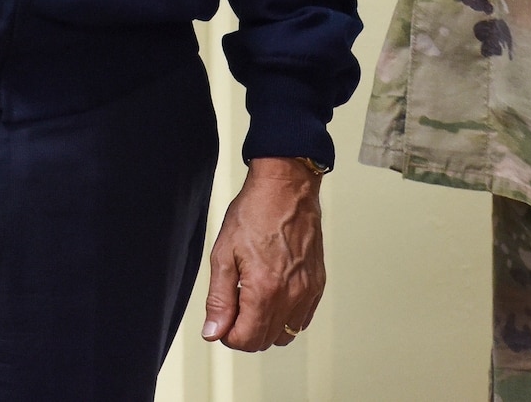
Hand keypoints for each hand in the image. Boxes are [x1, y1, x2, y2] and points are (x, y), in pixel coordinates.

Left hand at [202, 158, 325, 351]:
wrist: (285, 189)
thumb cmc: (254, 213)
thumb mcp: (224, 254)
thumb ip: (219, 298)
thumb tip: (213, 331)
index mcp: (265, 290)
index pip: (247, 340)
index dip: (228, 335)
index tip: (221, 320)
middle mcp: (291, 296)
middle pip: (266, 341)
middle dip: (245, 332)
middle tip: (233, 305)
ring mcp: (308, 292)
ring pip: (285, 334)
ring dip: (266, 326)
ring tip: (252, 298)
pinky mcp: (317, 285)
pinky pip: (302, 319)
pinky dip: (285, 316)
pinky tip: (271, 294)